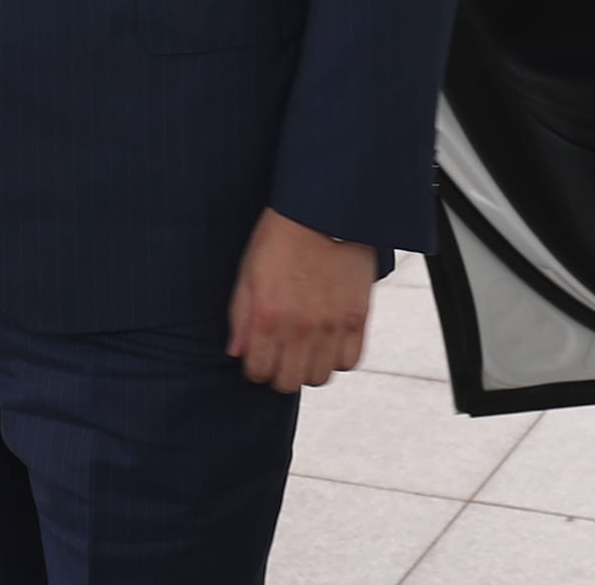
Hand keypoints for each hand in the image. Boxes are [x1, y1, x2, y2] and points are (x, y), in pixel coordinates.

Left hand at [225, 209, 374, 392]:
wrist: (323, 212)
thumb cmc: (279, 237)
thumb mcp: (248, 272)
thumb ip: (240, 317)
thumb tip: (237, 353)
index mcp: (267, 316)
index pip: (258, 372)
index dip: (255, 367)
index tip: (258, 354)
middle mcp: (300, 328)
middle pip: (288, 382)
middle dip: (279, 372)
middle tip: (281, 353)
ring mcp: (332, 326)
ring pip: (319, 378)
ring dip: (309, 367)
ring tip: (305, 347)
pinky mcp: (358, 319)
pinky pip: (349, 362)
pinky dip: (338, 358)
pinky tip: (328, 341)